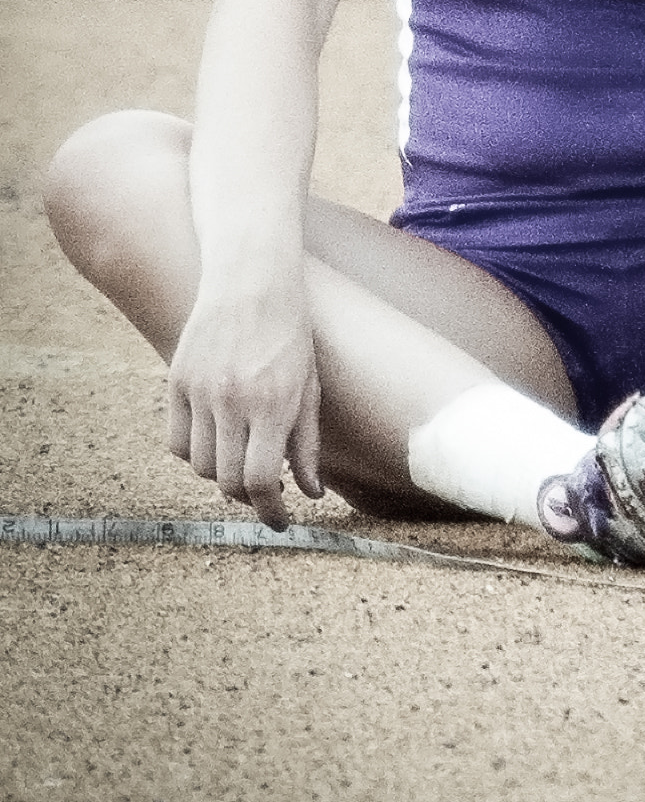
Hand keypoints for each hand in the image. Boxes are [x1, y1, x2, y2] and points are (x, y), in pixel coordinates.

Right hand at [167, 284, 322, 529]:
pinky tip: (217, 444)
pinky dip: (194, 455)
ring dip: (222, 476)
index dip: (271, 512)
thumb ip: (307, 443)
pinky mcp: (176, 382)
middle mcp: (231, 401)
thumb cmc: (290, 333)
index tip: (280, 521)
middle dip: (249, 498)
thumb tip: (311, 493)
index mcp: (272, 404)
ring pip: (201, 467)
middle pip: (228, 481)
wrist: (251, 280)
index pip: (261, 481)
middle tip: (266, 492)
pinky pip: (177, 442)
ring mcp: (199, 392)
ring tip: (243, 462)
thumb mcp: (309, 387)